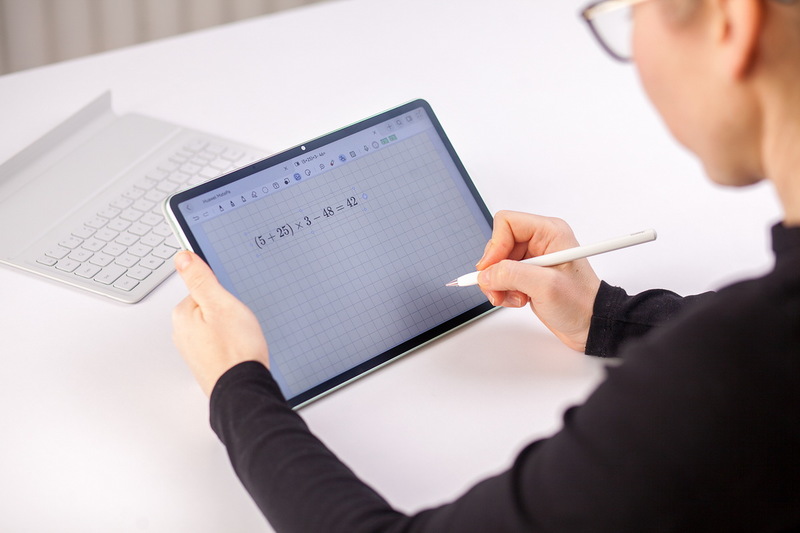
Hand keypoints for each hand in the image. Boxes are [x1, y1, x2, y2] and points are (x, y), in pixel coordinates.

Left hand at [172, 251, 269, 396]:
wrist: (243, 390)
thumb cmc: (235, 351)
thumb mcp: (220, 304)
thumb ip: (200, 278)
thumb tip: (183, 257)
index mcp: (182, 315)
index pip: (203, 288)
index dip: (223, 294)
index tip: (232, 305)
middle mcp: (182, 333)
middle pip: (209, 307)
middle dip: (227, 311)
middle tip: (240, 323)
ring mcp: (194, 350)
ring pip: (216, 326)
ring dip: (231, 329)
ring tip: (242, 338)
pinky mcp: (207, 362)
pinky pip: (220, 342)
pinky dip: (231, 343)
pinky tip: (241, 349)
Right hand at [476, 211, 600, 351]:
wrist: (591, 324)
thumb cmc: (581, 303)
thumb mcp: (546, 287)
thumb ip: (512, 275)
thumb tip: (486, 274)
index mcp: (549, 232)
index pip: (507, 223)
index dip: (495, 246)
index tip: (491, 269)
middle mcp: (540, 241)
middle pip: (499, 244)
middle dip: (495, 269)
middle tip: (499, 290)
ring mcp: (533, 258)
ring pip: (497, 262)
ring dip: (499, 283)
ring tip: (514, 298)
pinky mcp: (528, 274)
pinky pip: (503, 276)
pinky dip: (504, 290)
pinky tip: (519, 300)